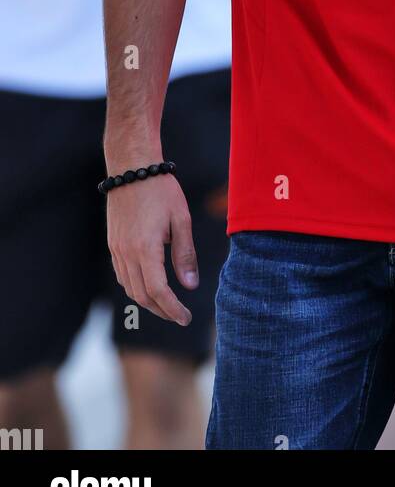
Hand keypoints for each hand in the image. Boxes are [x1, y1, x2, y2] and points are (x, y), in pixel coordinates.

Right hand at [106, 174, 198, 325]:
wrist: (132, 168)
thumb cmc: (161, 190)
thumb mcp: (181, 219)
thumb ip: (185, 254)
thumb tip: (190, 286)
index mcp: (146, 248)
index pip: (158, 291)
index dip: (172, 309)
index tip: (186, 318)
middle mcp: (127, 253)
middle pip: (142, 295)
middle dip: (162, 310)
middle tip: (180, 316)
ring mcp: (117, 250)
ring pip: (129, 288)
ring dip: (148, 302)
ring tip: (168, 305)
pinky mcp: (113, 244)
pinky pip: (122, 275)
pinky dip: (136, 287)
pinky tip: (150, 286)